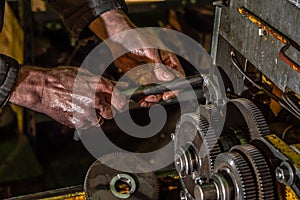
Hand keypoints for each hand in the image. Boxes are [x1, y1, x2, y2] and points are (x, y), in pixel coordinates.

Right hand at [9, 66, 125, 128]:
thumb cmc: (62, 78)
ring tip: (84, 108)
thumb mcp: (85, 74)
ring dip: (95, 116)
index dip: (122, 103)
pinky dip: (85, 121)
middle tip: (100, 107)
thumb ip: (104, 83)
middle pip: (112, 113)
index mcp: (98, 85)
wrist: (43, 88)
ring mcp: (86, 112)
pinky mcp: (77, 122)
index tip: (121, 105)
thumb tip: (122, 87)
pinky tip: (76, 111)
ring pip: (100, 121)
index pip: (120, 98)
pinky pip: (88, 125)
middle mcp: (94, 99)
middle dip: (108, 111)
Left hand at [89, 10, 184, 106]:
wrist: (118, 37)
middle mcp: (160, 70)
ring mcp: (150, 75)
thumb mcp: (150, 51)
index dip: (176, 87)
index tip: (168, 93)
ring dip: (152, 98)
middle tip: (154, 97)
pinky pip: (143, 91)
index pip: (178, 76)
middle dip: (162, 95)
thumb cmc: (136, 37)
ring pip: (156, 92)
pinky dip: (143, 98)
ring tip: (147, 99)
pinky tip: (141, 100)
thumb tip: (169, 78)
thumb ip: (159, 66)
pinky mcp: (139, 79)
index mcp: (168, 60)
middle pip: (167, 87)